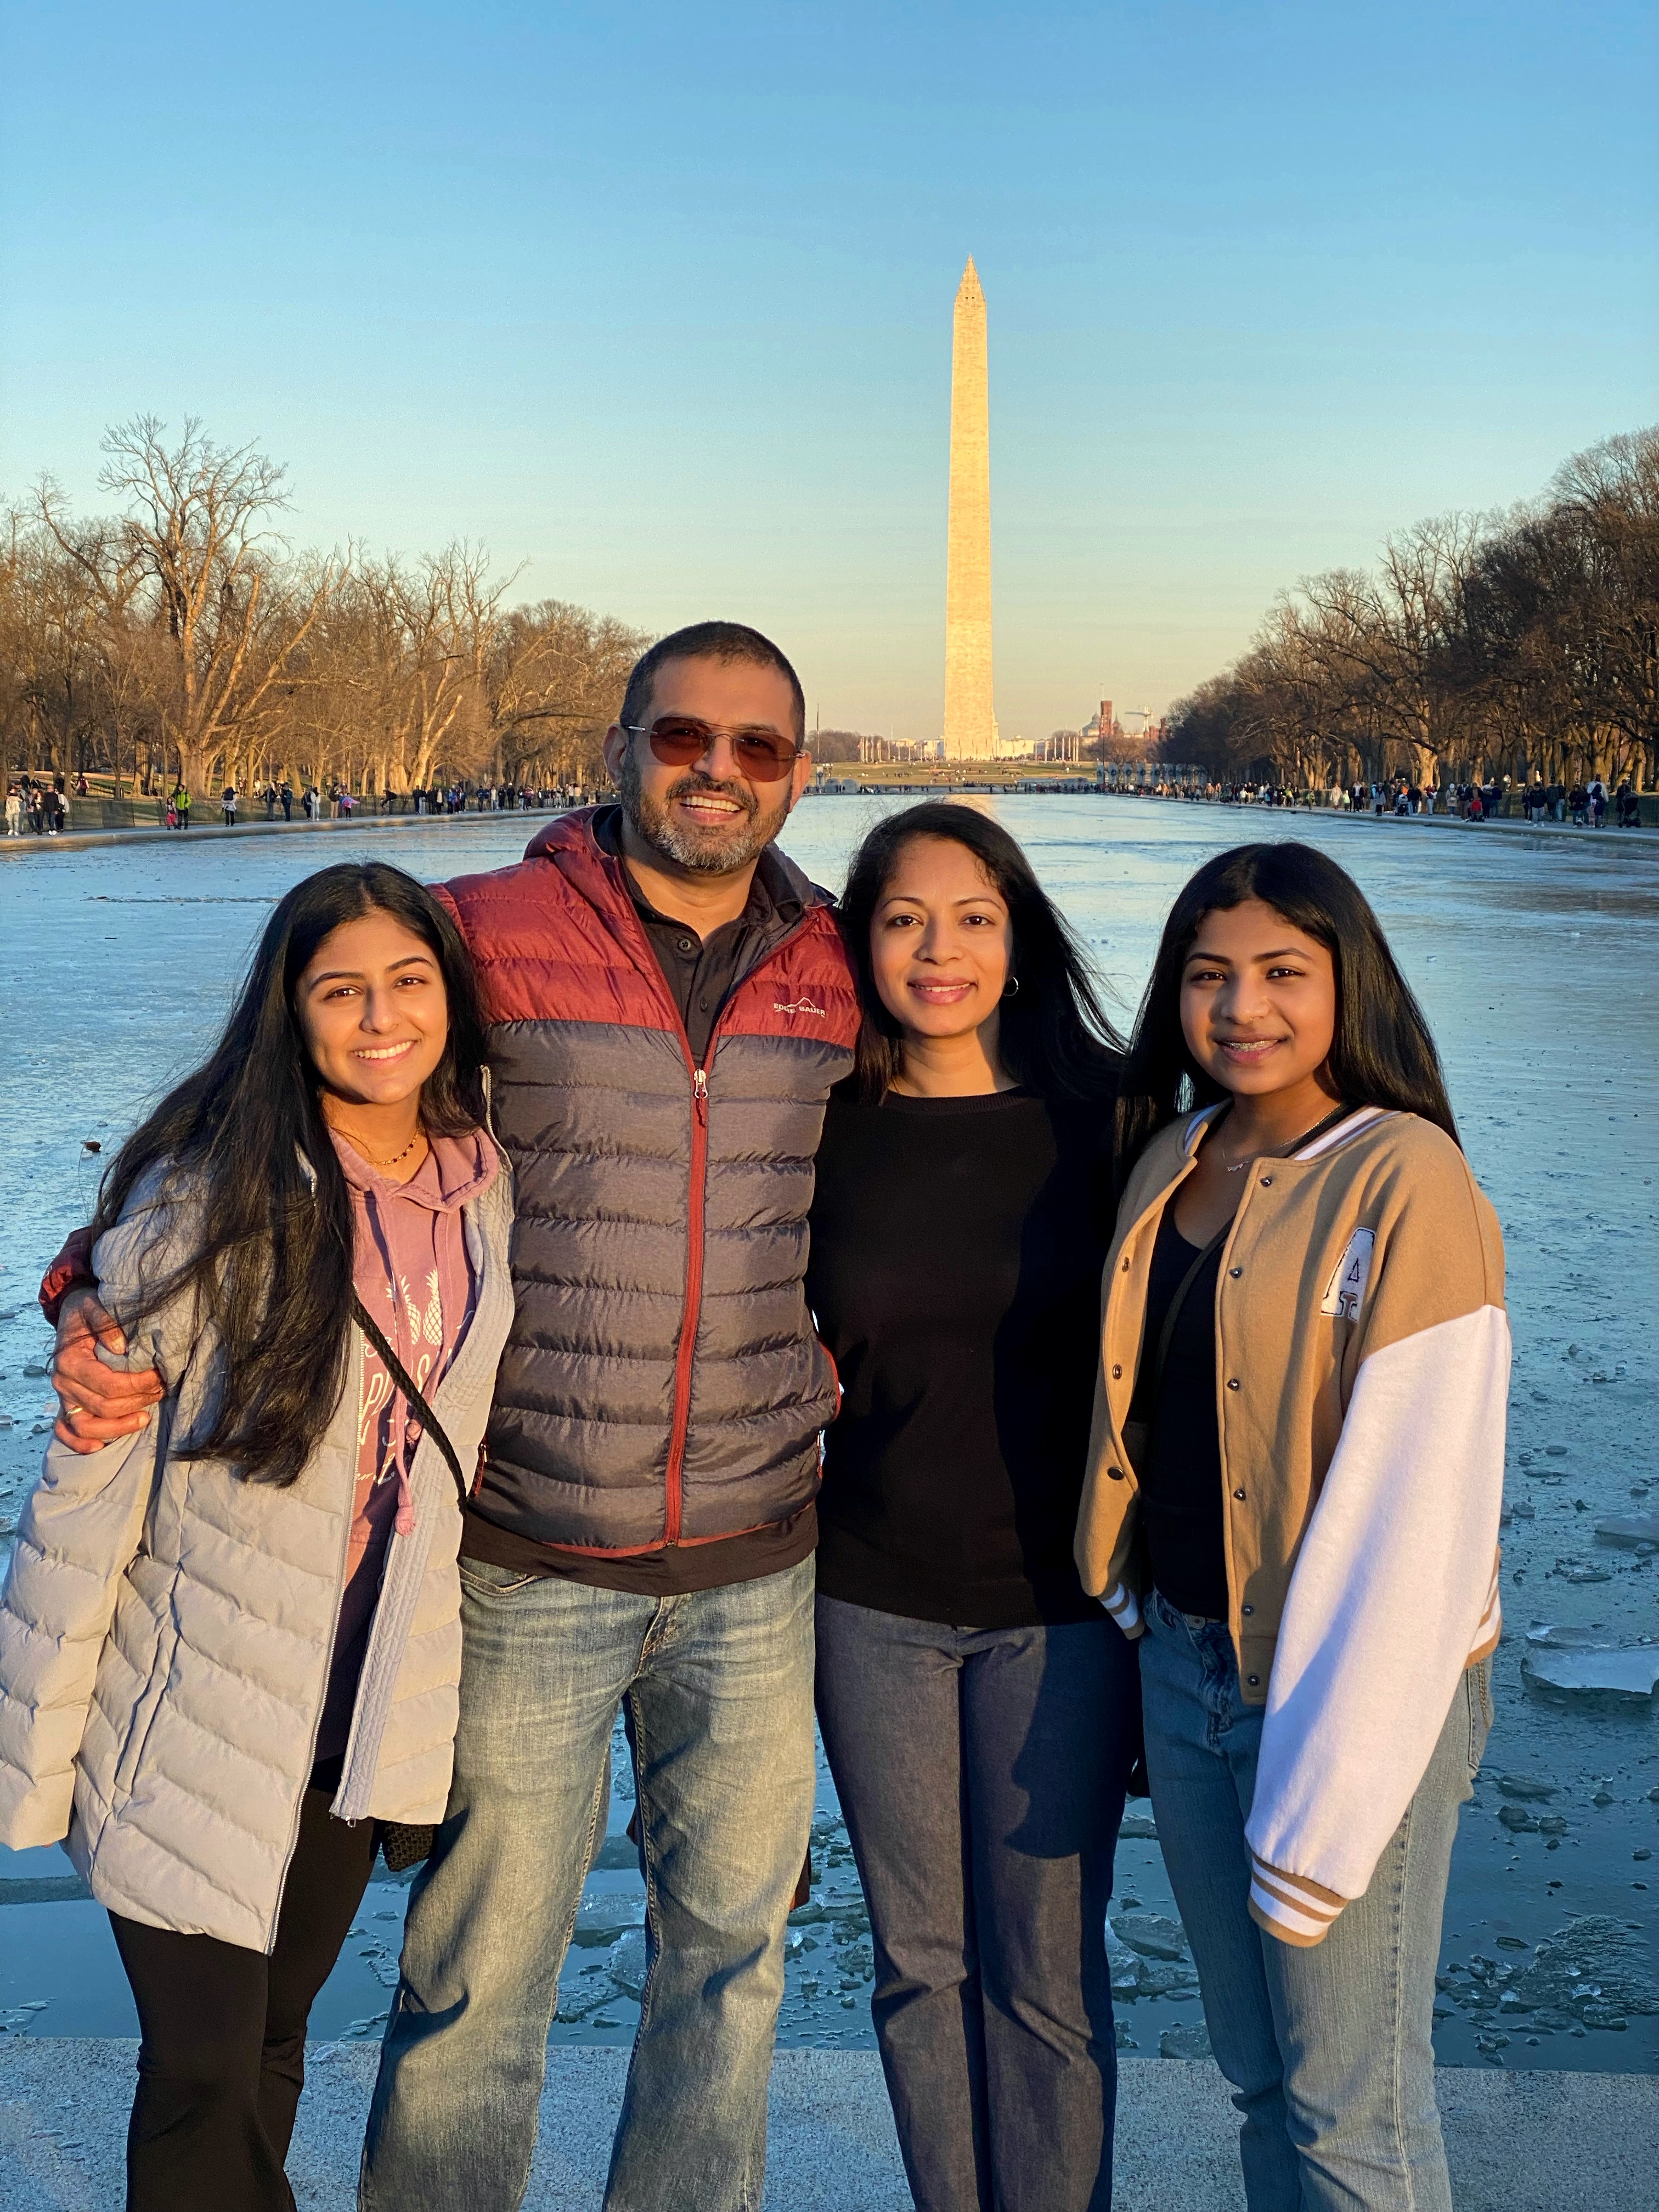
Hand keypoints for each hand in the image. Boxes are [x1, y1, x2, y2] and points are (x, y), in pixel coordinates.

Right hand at [50, 1289, 161, 1453]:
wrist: (72, 1314)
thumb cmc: (86, 1310)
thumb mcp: (94, 1305)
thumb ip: (106, 1321)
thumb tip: (121, 1346)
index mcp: (70, 1361)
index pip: (108, 1384)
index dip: (137, 1385)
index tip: (159, 1376)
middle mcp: (63, 1383)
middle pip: (103, 1407)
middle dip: (137, 1401)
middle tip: (161, 1391)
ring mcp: (63, 1397)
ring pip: (86, 1426)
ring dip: (118, 1427)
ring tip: (145, 1418)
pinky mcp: (65, 1403)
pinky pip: (66, 1431)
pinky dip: (80, 1443)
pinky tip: (99, 1448)